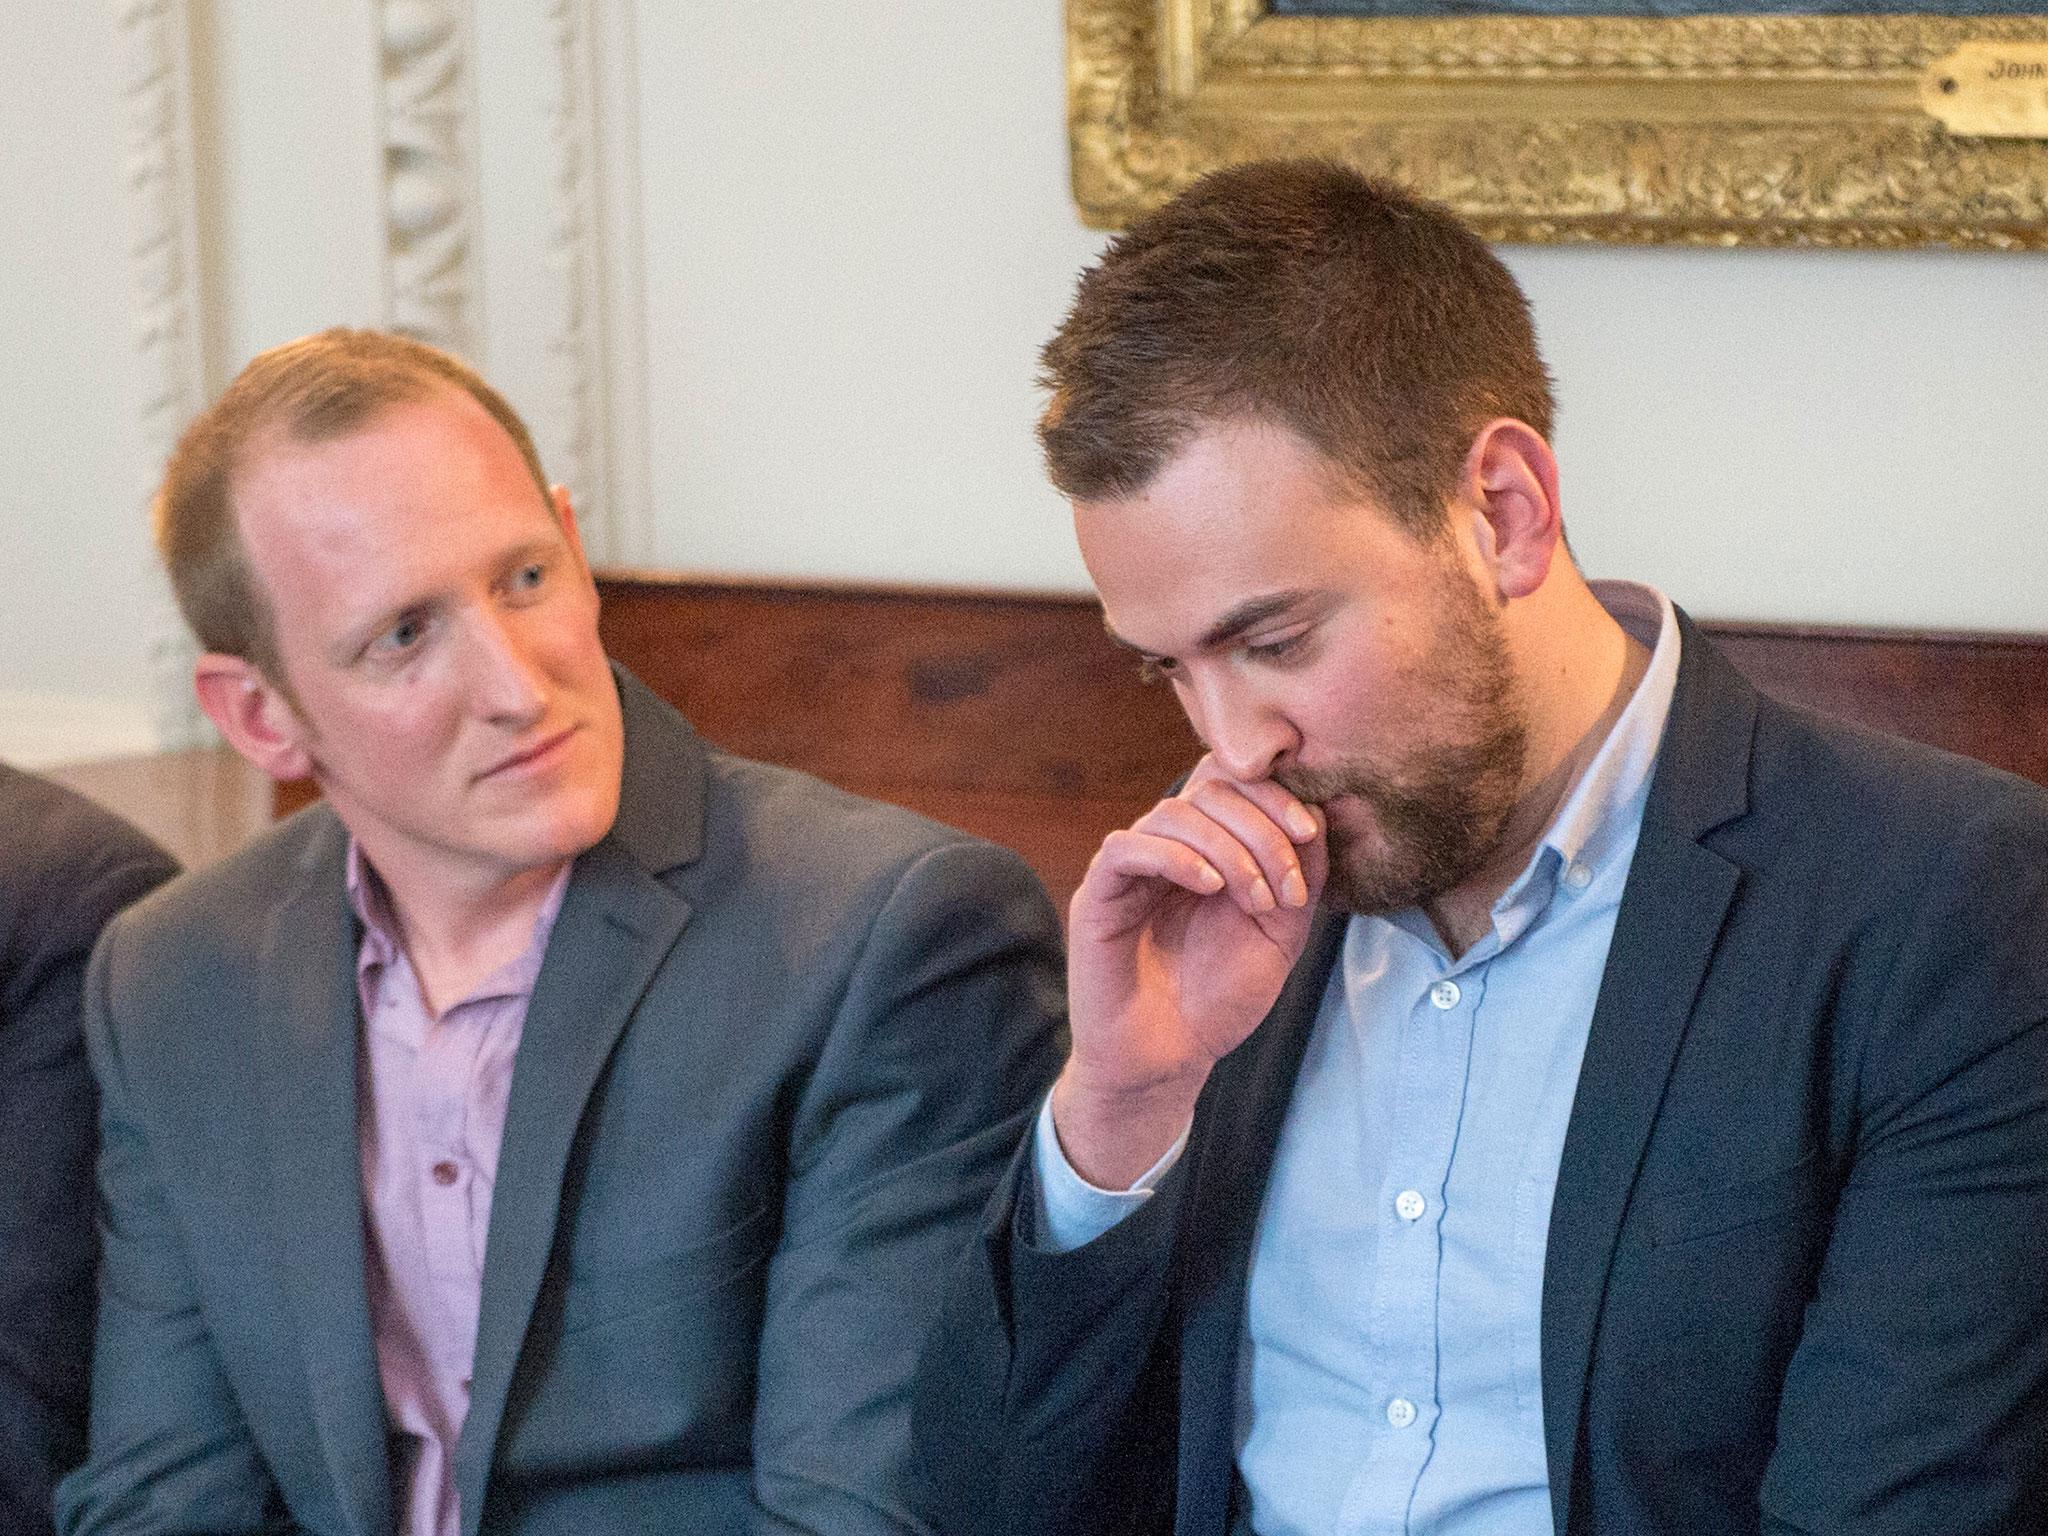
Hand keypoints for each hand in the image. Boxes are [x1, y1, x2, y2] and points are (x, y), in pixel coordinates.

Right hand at [1053, 758, 1326, 1186]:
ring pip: (1172, 813)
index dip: (1273, 795)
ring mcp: (1131, 870)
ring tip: (1254, 900)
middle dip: (1260, 827)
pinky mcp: (1097, 895)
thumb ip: (1301, 876)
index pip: (1233, 785)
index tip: (1309, 832)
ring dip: (1228, 847)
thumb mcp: (1280, 934)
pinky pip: (1126, 848)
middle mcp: (1168, 850)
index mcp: (1210, 851)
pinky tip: (1209, 887)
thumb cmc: (1219, 1001)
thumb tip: (1323, 812)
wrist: (1169, 1060)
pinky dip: (1174, 856)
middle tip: (1285, 886)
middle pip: (1207, 790)